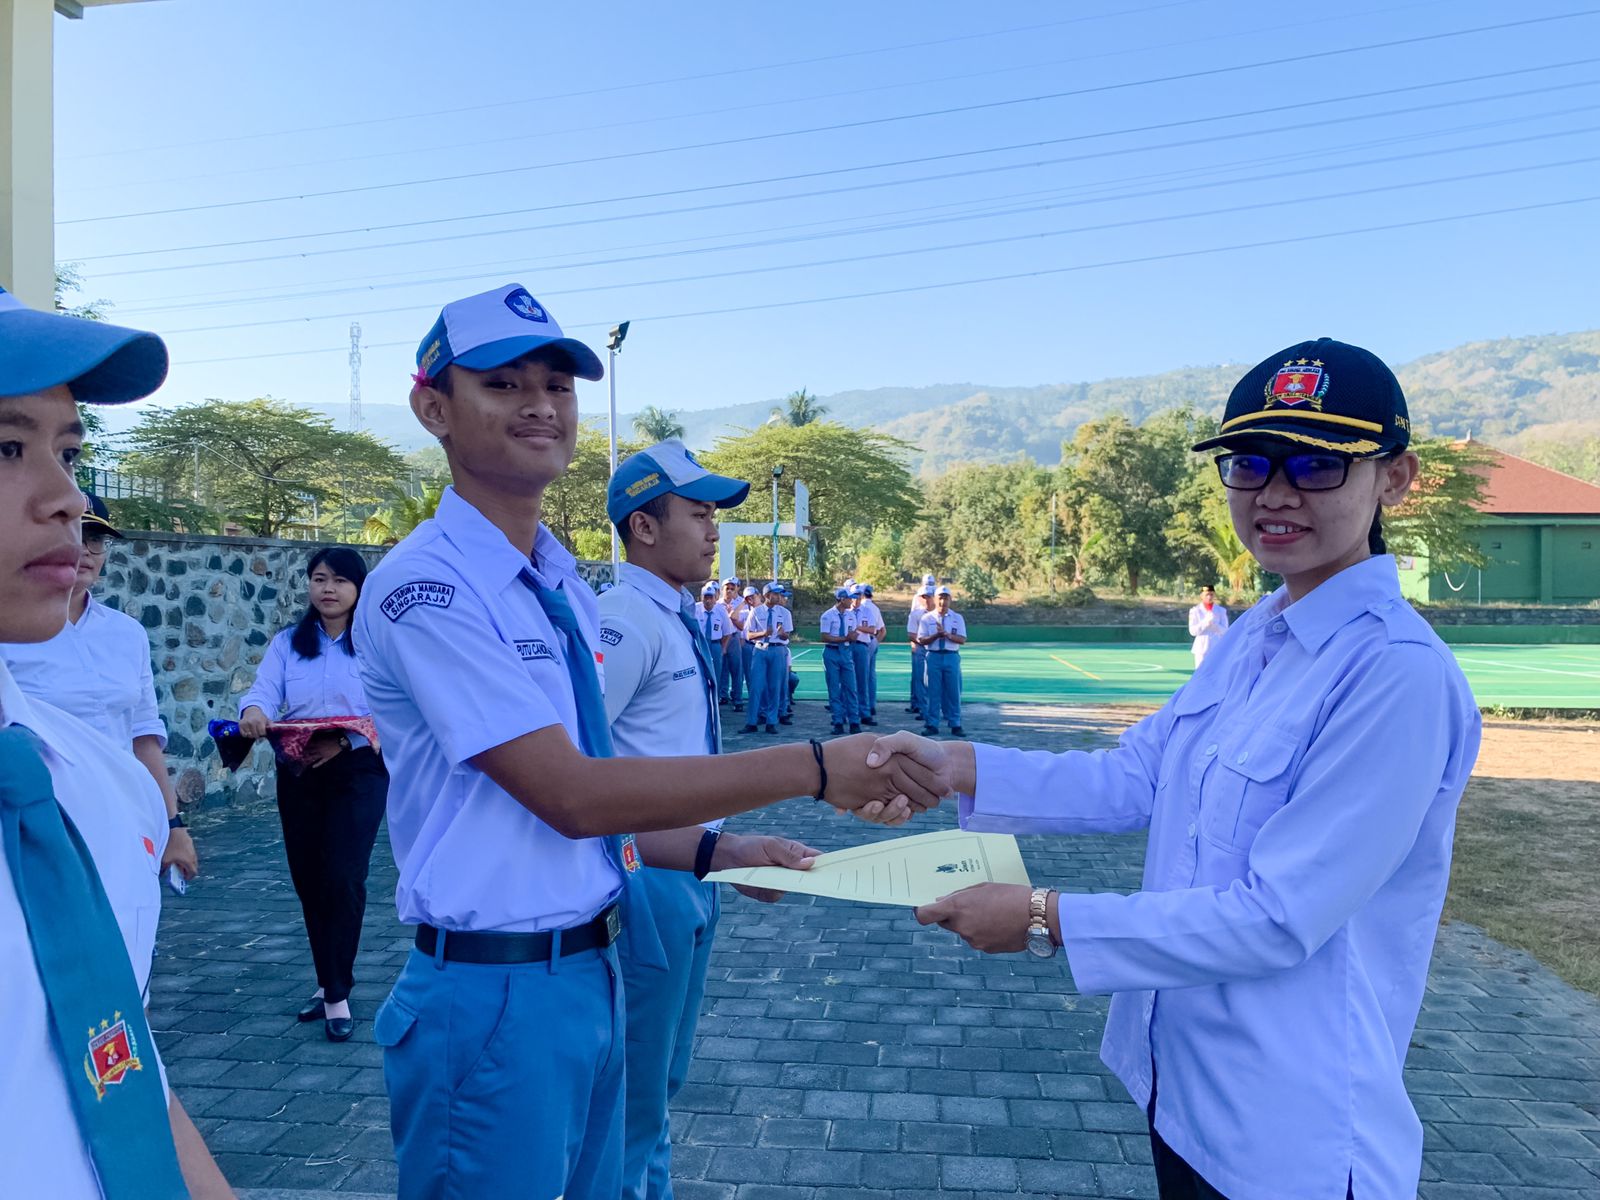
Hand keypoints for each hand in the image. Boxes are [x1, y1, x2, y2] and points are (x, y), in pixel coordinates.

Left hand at [162, 827, 198, 879]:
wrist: (171, 829)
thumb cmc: (168, 846)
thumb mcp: (163, 860)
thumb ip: (164, 870)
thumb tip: (162, 874)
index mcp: (188, 861)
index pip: (193, 873)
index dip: (189, 877)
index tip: (183, 879)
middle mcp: (193, 855)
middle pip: (193, 866)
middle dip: (187, 870)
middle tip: (179, 872)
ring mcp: (192, 847)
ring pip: (191, 858)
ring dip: (186, 862)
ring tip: (176, 862)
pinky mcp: (189, 841)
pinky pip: (189, 851)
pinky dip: (185, 854)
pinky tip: (176, 852)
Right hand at [237, 707, 270, 738]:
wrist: (251, 711)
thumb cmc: (260, 717)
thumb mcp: (267, 720)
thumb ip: (271, 725)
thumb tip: (275, 728)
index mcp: (259, 721)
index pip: (261, 733)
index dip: (263, 734)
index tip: (263, 732)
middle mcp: (252, 722)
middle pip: (255, 735)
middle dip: (258, 735)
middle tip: (258, 732)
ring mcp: (245, 724)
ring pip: (249, 735)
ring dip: (252, 735)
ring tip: (253, 732)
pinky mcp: (240, 725)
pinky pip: (243, 734)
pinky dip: (246, 735)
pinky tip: (249, 731)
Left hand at [301, 731, 345, 768]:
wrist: (341, 741)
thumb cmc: (333, 736)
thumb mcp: (324, 734)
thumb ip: (318, 736)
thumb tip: (312, 735)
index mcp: (317, 743)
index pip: (308, 745)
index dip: (305, 746)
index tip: (301, 747)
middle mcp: (318, 749)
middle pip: (309, 751)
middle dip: (304, 753)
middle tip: (300, 754)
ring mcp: (322, 754)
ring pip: (313, 757)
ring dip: (308, 758)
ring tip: (304, 760)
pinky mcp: (327, 758)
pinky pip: (321, 762)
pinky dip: (317, 764)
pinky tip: (313, 766)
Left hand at [712, 832, 820, 902]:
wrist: (728, 858)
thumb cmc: (752, 846)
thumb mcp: (771, 846)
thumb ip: (789, 856)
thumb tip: (810, 863)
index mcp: (797, 854)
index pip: (817, 860)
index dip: (828, 866)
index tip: (837, 872)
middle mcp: (792, 870)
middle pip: (809, 879)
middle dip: (813, 882)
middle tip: (815, 882)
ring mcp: (782, 882)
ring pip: (793, 890)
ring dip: (785, 885)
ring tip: (774, 877)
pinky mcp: (769, 892)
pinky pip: (775, 896)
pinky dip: (768, 891)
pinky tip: (760, 882)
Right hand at [822, 732, 948, 822]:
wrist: (946, 764)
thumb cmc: (924, 749)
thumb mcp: (904, 740)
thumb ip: (887, 745)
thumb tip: (871, 762)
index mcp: (876, 770)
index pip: (859, 784)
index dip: (857, 796)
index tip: (869, 800)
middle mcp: (879, 784)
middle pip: (867, 805)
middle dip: (872, 811)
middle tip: (877, 806)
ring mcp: (889, 797)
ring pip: (880, 814)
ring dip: (889, 814)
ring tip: (903, 808)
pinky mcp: (900, 808)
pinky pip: (893, 819)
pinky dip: (899, 818)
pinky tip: (908, 812)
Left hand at [916, 882, 1034, 953]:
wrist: (1037, 916)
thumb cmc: (1010, 895)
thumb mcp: (983, 887)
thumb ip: (959, 895)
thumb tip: (942, 902)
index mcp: (958, 906)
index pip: (925, 915)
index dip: (921, 912)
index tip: (923, 908)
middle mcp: (962, 926)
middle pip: (944, 923)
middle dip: (951, 915)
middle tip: (968, 906)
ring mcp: (973, 940)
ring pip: (963, 931)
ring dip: (971, 923)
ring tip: (992, 912)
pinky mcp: (985, 949)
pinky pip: (977, 939)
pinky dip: (983, 932)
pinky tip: (999, 923)